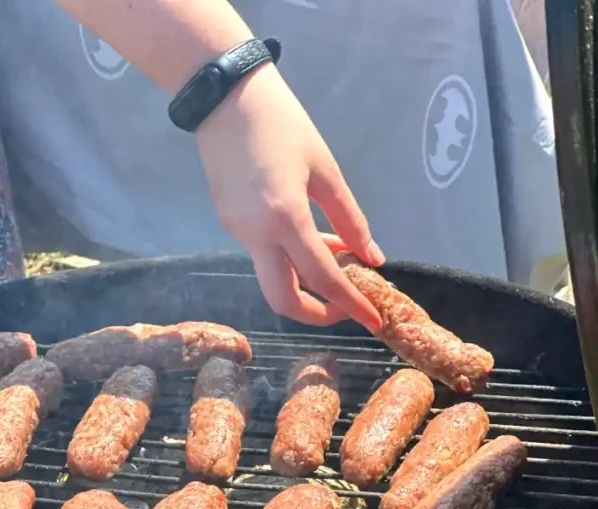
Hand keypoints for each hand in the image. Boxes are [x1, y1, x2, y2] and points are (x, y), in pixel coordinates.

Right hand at [195, 64, 384, 331]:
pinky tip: (310, 235)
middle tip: (345, 306)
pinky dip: (291, 256)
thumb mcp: (325, 169)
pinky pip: (263, 254)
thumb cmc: (282, 123)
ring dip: (307, 280)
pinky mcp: (229, 224)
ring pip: (274, 278)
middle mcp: (257, 236)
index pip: (323, 278)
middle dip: (316, 314)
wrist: (223, 97)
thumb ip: (350, 219)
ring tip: (337, 255)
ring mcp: (238, 233)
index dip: (351, 305)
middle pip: (284, 301)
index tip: (374, 322)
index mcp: (285, 219)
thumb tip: (372, 257)